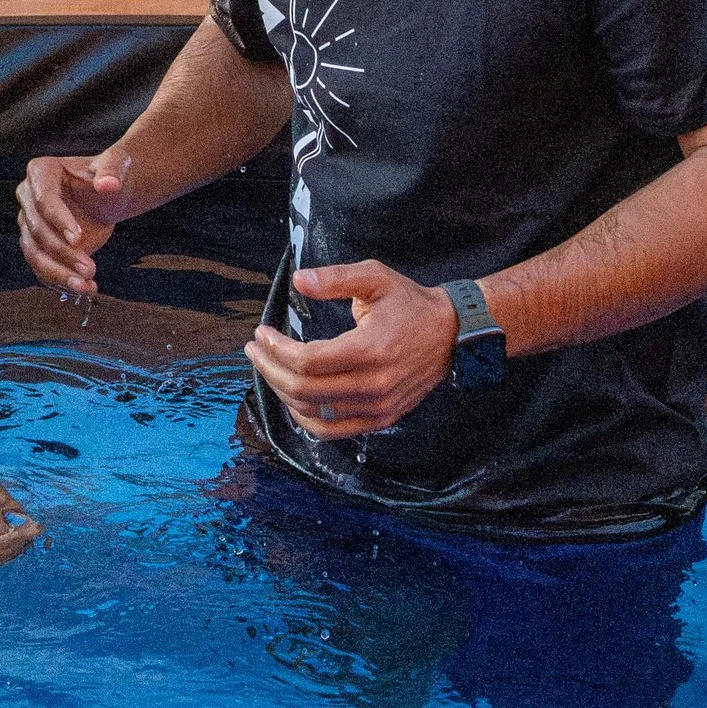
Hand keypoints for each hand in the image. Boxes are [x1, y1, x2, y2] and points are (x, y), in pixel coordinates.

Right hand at [15, 149, 131, 294]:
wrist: (107, 197)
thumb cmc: (109, 176)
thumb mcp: (116, 167)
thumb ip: (113, 171)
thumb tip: (108, 184)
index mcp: (40, 172)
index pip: (44, 200)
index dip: (59, 220)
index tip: (79, 238)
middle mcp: (28, 197)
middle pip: (37, 230)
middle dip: (62, 252)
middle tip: (89, 268)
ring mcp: (29, 223)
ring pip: (34, 253)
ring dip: (58, 273)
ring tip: (85, 285)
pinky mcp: (37, 245)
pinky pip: (41, 267)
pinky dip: (60, 281)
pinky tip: (83, 288)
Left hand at [243, 261, 457, 439]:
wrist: (451, 333)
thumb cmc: (409, 303)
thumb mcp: (375, 277)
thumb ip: (335, 279)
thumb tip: (298, 280)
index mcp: (370, 349)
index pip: (307, 361)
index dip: (276, 349)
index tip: (261, 332)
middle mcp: (374, 385)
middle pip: (304, 390)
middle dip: (269, 369)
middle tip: (254, 350)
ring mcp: (378, 407)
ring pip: (313, 413)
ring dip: (282, 392)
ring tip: (268, 367)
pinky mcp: (381, 419)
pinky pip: (332, 430)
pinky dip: (305, 418)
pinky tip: (291, 397)